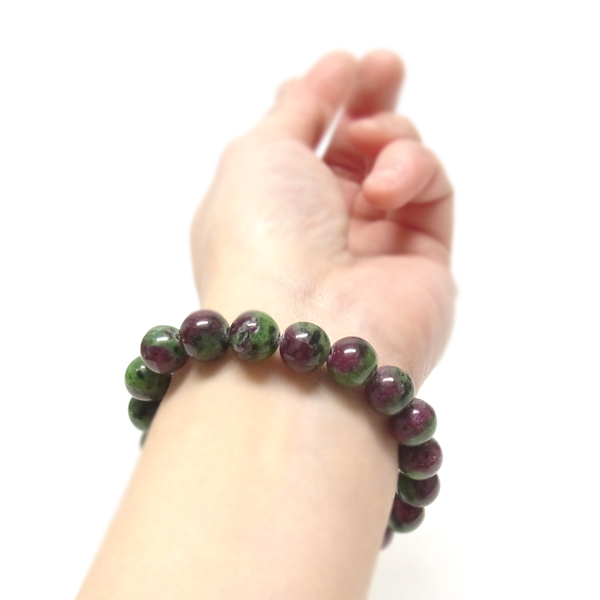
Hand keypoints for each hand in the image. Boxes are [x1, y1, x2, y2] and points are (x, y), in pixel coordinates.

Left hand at [191, 50, 454, 387]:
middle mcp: (324, 226)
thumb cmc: (261, 239)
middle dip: (373, 102)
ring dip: (389, 136)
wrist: (304, 333)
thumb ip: (298, 108)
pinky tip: (387, 191)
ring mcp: (375, 244)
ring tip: (371, 143)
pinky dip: (413, 172)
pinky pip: (432, 192)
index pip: (310, 142)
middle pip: (360, 151)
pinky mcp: (424, 260)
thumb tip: (330, 73)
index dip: (328, 101)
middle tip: (386, 66)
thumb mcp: (258, 153)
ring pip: (401, 164)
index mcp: (274, 204)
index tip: (345, 67)